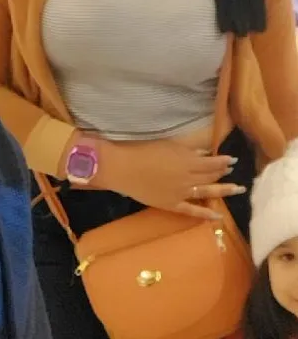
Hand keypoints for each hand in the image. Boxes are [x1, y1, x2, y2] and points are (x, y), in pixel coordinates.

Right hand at [96, 137, 245, 220]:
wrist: (123, 168)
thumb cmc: (143, 150)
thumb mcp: (168, 145)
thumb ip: (188, 151)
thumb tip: (204, 154)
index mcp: (187, 161)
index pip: (211, 162)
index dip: (223, 161)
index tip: (233, 160)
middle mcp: (188, 178)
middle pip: (210, 176)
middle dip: (223, 173)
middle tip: (234, 172)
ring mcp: (181, 193)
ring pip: (207, 191)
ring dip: (224, 190)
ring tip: (238, 189)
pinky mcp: (171, 205)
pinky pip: (192, 211)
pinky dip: (206, 213)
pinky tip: (218, 216)